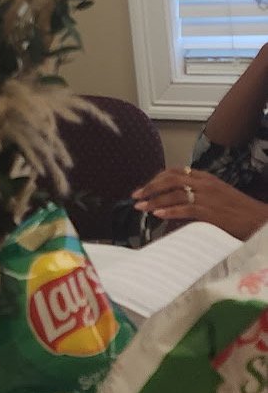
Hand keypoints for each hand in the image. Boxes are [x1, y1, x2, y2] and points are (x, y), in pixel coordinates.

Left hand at [133, 166, 267, 240]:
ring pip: (174, 193)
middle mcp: (204, 183)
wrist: (261, 220)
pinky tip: (157, 214)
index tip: (144, 187)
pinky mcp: (211, 211)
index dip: (157, 178)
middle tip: (136, 196)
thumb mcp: (219, 196)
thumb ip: (199, 195)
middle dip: (150, 186)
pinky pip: (185, 209)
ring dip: (154, 199)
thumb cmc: (241, 212)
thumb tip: (178, 202)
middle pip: (170, 179)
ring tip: (141, 206)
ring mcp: (207, 196)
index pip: (175, 171)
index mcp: (206, 178)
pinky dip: (169, 211)